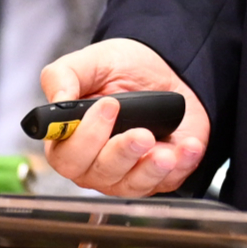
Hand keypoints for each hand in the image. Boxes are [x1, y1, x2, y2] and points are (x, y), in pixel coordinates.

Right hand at [37, 39, 211, 196]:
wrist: (165, 71)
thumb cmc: (121, 70)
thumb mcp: (90, 62)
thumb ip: (62, 77)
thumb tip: (58, 100)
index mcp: (69, 139)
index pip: (65, 157)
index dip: (85, 139)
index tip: (107, 107)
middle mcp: (93, 163)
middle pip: (99, 174)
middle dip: (122, 153)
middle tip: (141, 132)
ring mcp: (126, 174)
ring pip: (131, 185)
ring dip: (150, 169)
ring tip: (165, 151)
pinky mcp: (158, 176)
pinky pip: (167, 181)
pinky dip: (181, 165)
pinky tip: (188, 147)